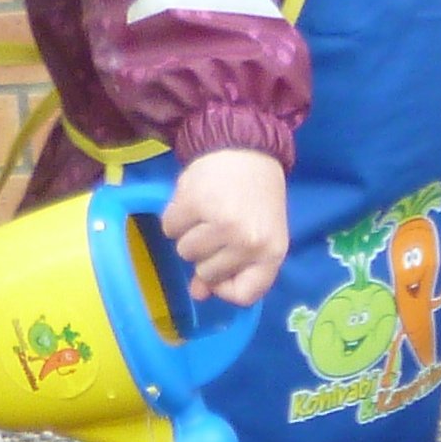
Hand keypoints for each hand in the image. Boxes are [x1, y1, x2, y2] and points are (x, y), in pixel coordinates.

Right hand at [166, 148, 291, 305]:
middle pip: (207, 273)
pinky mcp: (195, 204)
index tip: (219, 273)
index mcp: (271, 252)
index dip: (225, 288)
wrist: (246, 146)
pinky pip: (169, 229)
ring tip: (206, 211)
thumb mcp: (257, 234)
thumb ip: (233, 267)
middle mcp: (249, 242)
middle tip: (219, 226)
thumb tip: (198, 294)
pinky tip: (193, 201)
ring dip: (189, 234)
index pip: (244, 295)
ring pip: (185, 252)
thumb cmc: (256, 194)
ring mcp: (221, 223)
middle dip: (206, 254)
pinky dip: (175, 218)